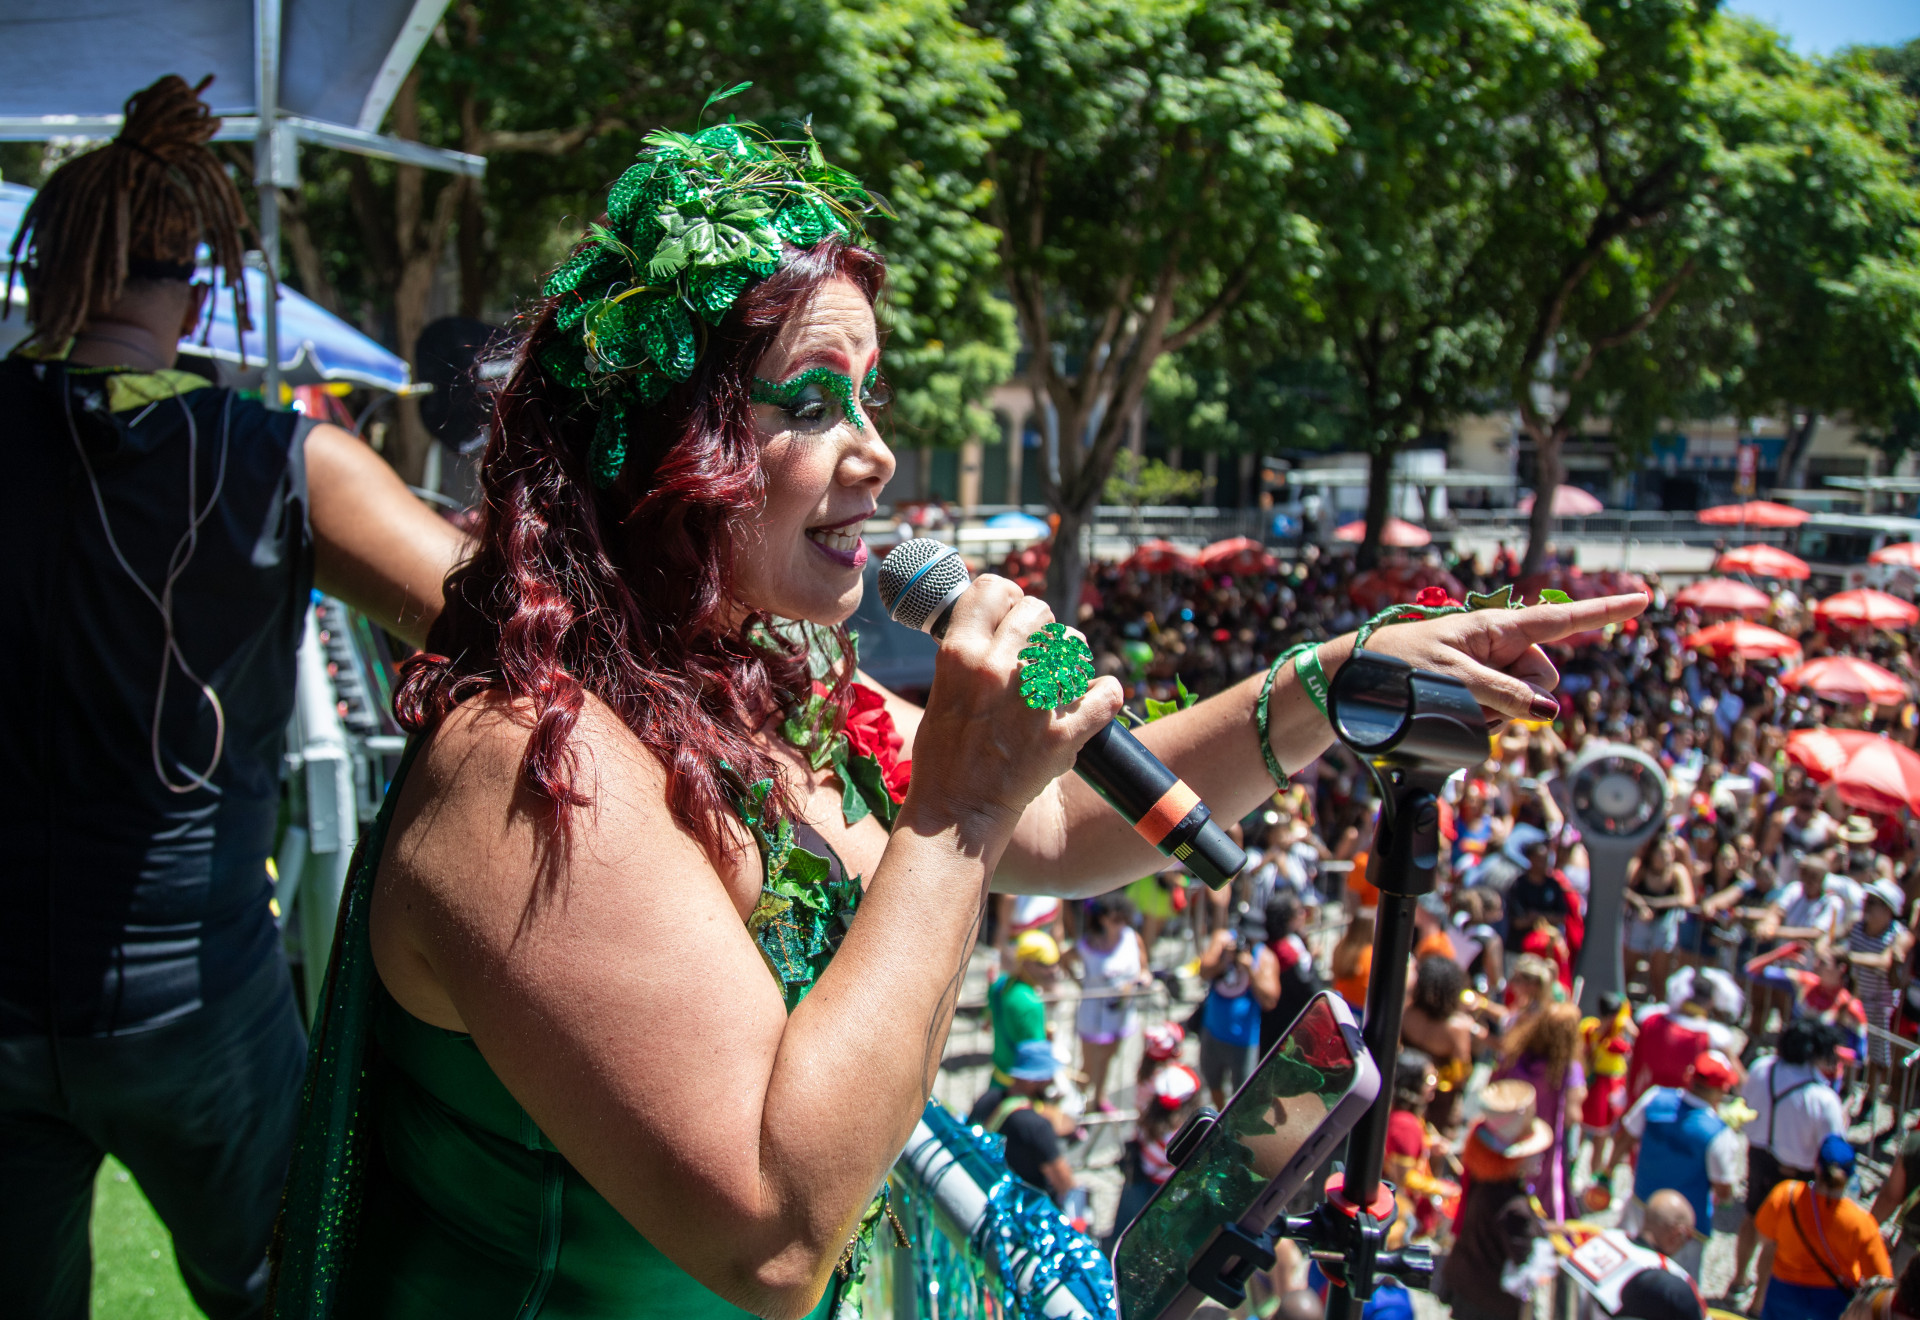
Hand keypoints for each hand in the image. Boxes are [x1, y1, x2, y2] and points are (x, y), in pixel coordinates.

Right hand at [905, 574, 1123, 828]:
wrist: (957, 811)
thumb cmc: (944, 752)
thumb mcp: (942, 688)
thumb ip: (970, 653)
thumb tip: (1000, 622)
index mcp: (959, 654)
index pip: (992, 589)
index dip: (1007, 597)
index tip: (1012, 612)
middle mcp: (996, 669)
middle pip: (1038, 611)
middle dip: (1043, 628)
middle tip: (1040, 652)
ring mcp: (1032, 701)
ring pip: (1074, 645)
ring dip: (1073, 658)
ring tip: (1063, 679)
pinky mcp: (1063, 735)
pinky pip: (1105, 692)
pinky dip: (1105, 695)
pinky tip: (1095, 700)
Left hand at [1358, 593, 1649, 721]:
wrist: (1350, 681)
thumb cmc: (1396, 667)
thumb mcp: (1453, 679)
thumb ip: (1504, 695)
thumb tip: (1549, 711)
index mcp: (1496, 627)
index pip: (1561, 620)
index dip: (1605, 611)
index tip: (1644, 597)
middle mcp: (1496, 647)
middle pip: (1543, 678)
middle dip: (1522, 697)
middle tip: (1475, 697)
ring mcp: (1485, 672)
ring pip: (1521, 703)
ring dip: (1496, 715)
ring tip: (1451, 703)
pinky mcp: (1471, 694)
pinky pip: (1497, 716)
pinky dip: (1483, 722)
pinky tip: (1452, 716)